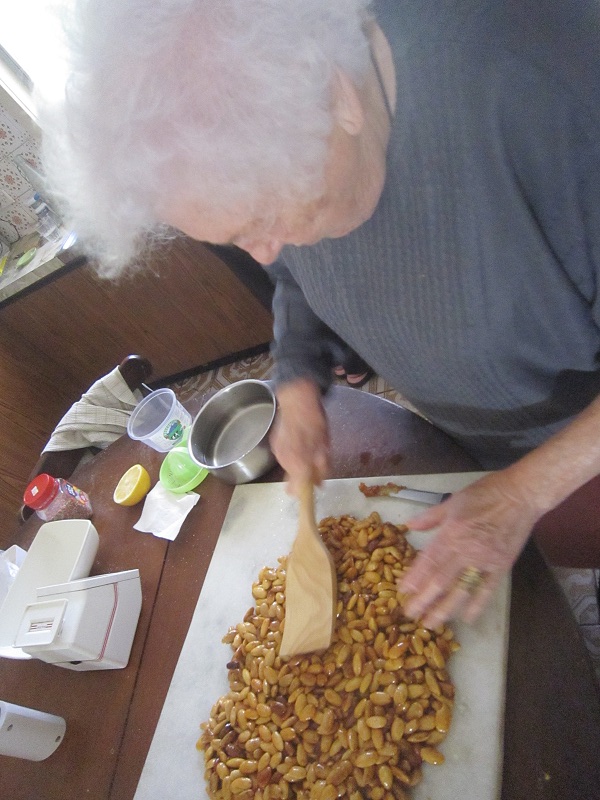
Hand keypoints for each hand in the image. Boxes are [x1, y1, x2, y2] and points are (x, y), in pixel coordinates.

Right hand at [270, 378, 329, 494]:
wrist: (296, 398)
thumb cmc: (314, 421)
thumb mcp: (324, 444)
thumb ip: (322, 465)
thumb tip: (320, 484)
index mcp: (298, 461)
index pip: (299, 488)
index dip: (305, 494)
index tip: (312, 494)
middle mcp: (284, 460)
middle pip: (293, 479)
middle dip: (305, 477)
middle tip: (317, 468)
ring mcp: (278, 452)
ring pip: (289, 467)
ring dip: (299, 465)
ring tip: (310, 452)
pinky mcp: (274, 444)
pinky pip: (285, 456)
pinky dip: (293, 455)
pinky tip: (300, 444)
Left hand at [397, 471, 544, 627]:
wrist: (520, 494)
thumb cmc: (485, 493)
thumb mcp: (453, 500)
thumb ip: (431, 516)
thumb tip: (410, 525)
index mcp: (452, 532)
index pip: (428, 561)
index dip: (415, 578)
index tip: (402, 592)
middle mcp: (466, 550)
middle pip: (441, 580)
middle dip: (424, 600)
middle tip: (411, 615)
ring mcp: (485, 560)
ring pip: (461, 589)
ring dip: (445, 608)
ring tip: (431, 623)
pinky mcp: (501, 566)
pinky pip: (487, 589)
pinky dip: (476, 605)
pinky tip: (465, 618)